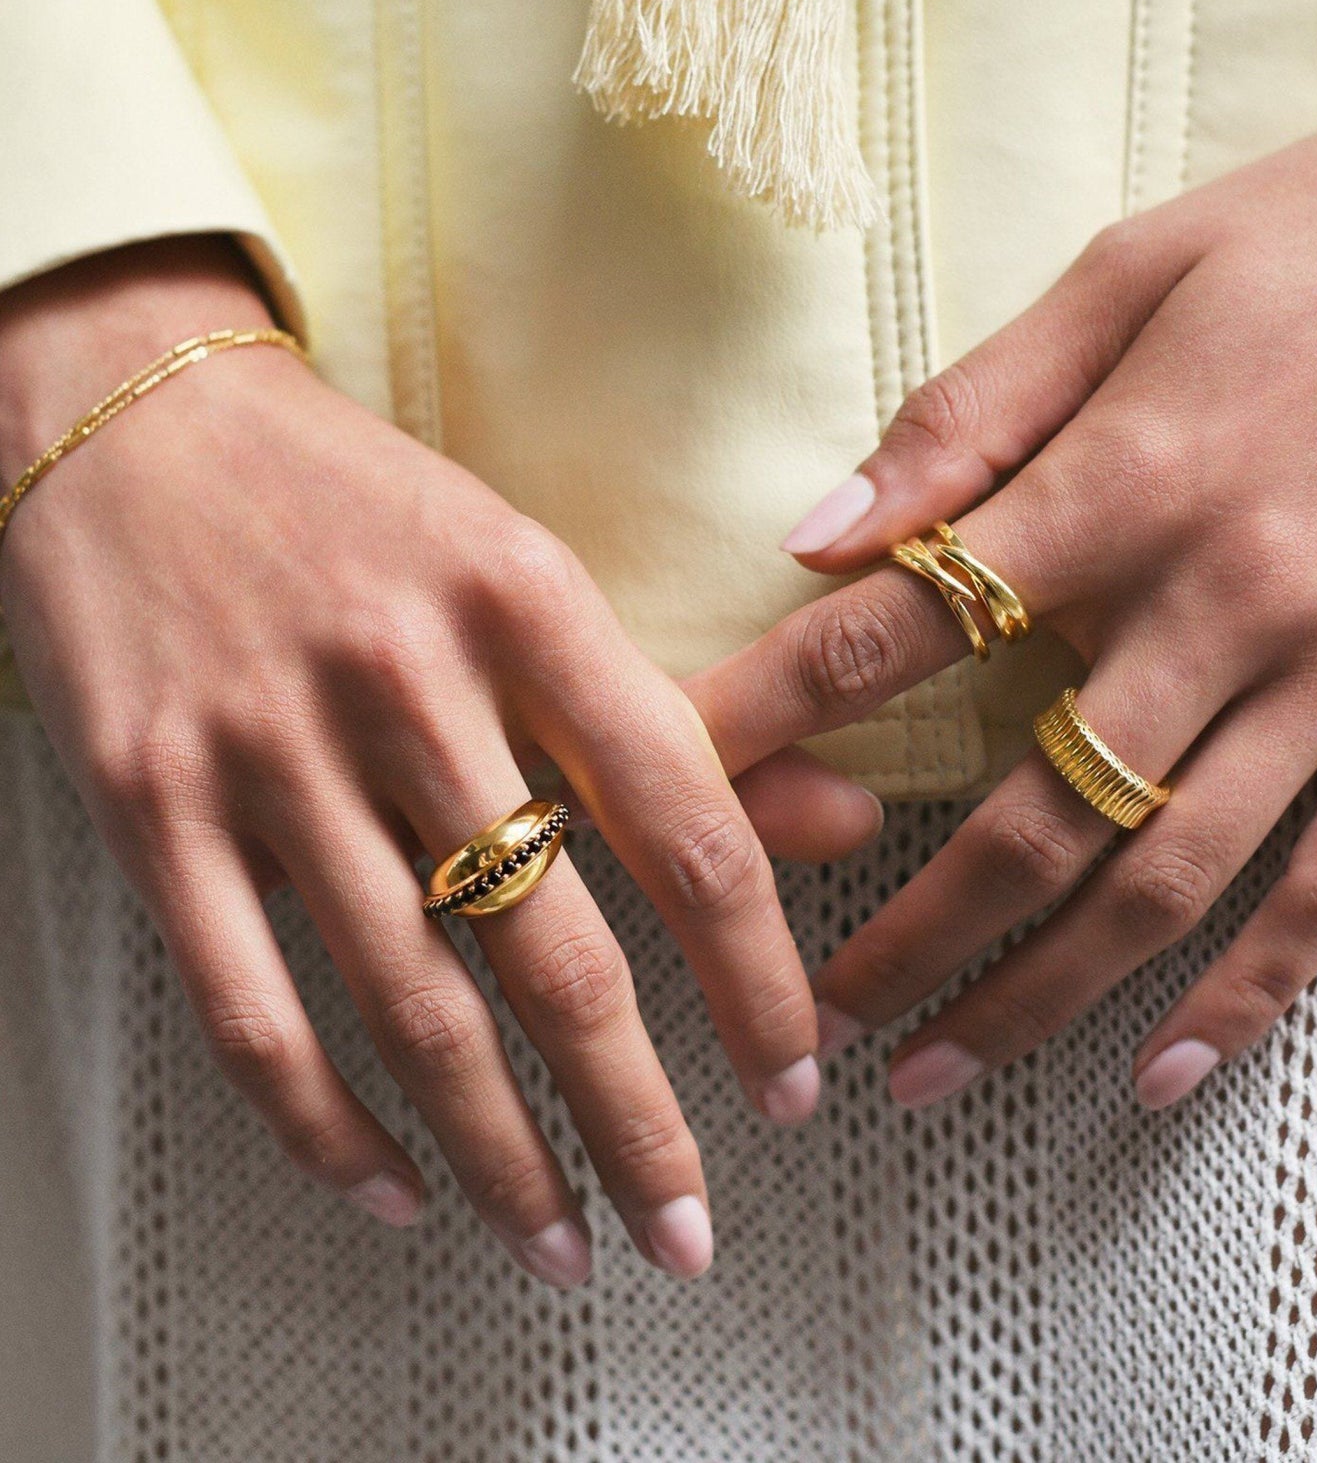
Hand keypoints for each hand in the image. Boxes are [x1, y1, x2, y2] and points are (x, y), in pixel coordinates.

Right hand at [0, 237, 876, 1283]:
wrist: (138, 417)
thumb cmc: (352, 498)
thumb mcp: (528, 568)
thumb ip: (676, 710)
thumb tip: (841, 816)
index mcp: (522, 597)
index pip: (682, 818)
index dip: (756, 971)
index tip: (791, 1074)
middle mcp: (401, 676)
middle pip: (551, 948)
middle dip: (636, 1117)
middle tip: (689, 1225)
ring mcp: (269, 747)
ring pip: (410, 1004)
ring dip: (499, 1153)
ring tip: (562, 1238)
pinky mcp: (156, 804)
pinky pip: (250, 1007)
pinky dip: (326, 1125)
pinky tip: (393, 1187)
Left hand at [691, 101, 1316, 1111]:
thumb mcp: (1131, 271)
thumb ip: (970, 409)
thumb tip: (819, 529)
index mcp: (1125, 484)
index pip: (905, 628)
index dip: (779, 714)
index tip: (689, 795)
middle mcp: (1226, 601)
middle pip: (1033, 812)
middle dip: (913, 931)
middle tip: (819, 1017)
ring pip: (1171, 878)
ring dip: (1045, 993)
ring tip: (943, 1068)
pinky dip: (1255, 989)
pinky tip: (1168, 1067)